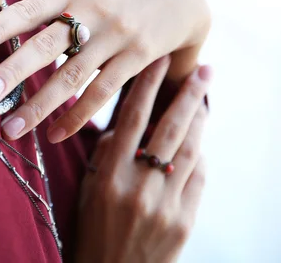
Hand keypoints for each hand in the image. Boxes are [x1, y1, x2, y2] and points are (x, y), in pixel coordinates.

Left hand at [0, 0, 211, 142]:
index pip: (31, 7)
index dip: (3, 25)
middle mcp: (92, 11)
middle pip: (47, 45)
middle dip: (15, 71)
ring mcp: (116, 37)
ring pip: (73, 76)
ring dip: (40, 106)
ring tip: (11, 129)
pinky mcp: (137, 58)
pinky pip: (103, 92)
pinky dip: (77, 116)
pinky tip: (54, 135)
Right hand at [75, 57, 210, 262]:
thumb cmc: (94, 231)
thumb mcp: (88, 191)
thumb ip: (106, 157)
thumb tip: (127, 126)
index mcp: (109, 176)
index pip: (132, 120)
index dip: (146, 87)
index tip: (158, 62)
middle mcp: (138, 187)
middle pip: (169, 129)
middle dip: (188, 95)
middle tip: (203, 69)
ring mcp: (165, 204)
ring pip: (189, 150)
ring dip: (199, 120)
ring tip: (204, 97)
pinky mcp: (184, 221)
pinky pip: (196, 178)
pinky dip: (198, 155)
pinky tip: (197, 141)